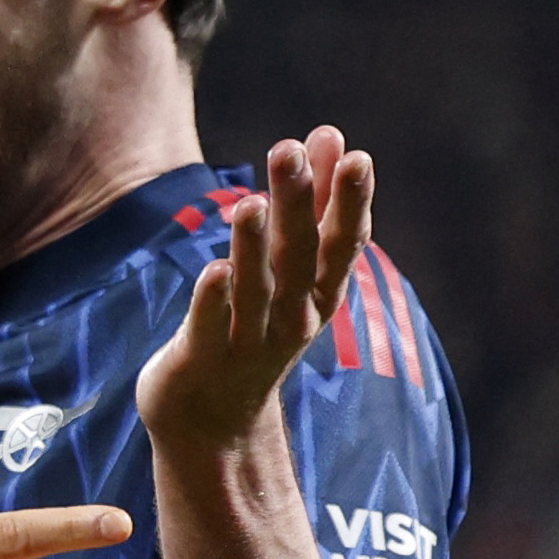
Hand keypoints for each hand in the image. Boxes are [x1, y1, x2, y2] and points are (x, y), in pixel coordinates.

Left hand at [137, 127, 370, 449]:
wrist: (215, 424)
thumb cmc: (256, 329)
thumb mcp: (292, 270)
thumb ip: (312, 205)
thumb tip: (330, 134)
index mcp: (317, 292)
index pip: (342, 242)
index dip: (350, 201)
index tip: (355, 153)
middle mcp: (292, 317)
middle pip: (298, 256)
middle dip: (298, 203)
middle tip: (289, 150)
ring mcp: (248, 342)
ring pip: (255, 290)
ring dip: (254, 247)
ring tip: (252, 201)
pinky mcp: (203, 360)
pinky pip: (210, 327)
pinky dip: (214, 301)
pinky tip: (213, 269)